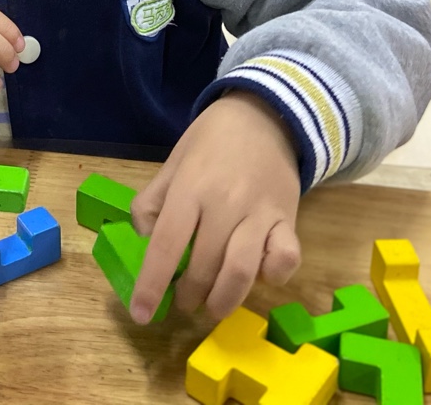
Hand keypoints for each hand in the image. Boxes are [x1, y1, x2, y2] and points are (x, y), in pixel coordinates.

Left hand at [128, 91, 301, 323]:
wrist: (266, 115)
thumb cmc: (211, 141)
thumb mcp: (173, 163)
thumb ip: (152, 203)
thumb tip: (144, 247)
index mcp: (190, 187)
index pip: (166, 244)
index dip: (152, 284)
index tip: (142, 315)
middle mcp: (225, 202)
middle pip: (203, 266)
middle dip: (188, 296)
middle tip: (183, 300)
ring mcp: (260, 212)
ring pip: (242, 271)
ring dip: (223, 300)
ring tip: (211, 306)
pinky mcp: (288, 219)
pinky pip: (285, 259)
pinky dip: (272, 277)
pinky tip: (259, 277)